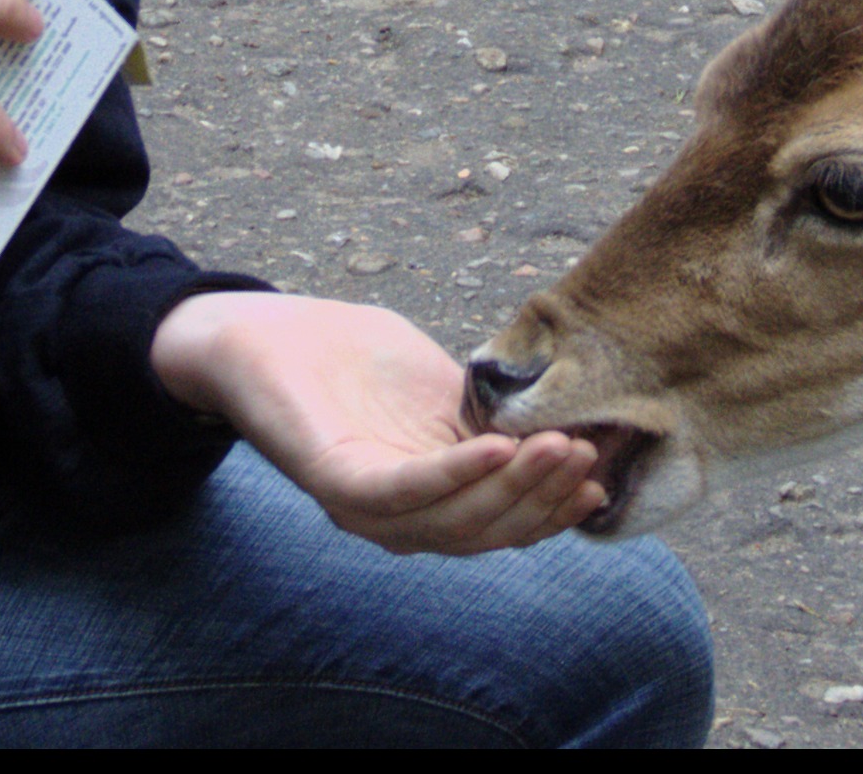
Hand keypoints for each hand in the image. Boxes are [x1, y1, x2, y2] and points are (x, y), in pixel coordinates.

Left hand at [151, 290, 605, 554]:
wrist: (260, 331)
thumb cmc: (349, 354)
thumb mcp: (437, 387)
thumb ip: (488, 414)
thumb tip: (561, 423)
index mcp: (426, 497)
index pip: (501, 521)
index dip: (554, 507)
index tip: (602, 476)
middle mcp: (396, 517)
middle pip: (487, 531)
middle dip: (548, 499)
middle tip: (592, 457)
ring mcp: (363, 504)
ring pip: (454, 522)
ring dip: (517, 489)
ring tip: (563, 447)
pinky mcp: (333, 479)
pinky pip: (405, 492)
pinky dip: (457, 474)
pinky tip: (500, 448)